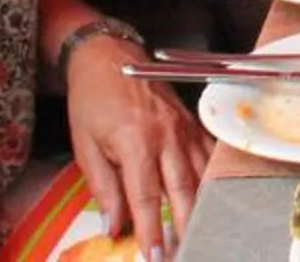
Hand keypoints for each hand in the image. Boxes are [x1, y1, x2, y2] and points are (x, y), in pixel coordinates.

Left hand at [63, 32, 207, 258]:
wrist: (109, 58)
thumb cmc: (92, 101)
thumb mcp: (85, 147)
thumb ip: (103, 188)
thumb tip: (114, 226)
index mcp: (135, 143)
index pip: (147, 198)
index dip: (152, 231)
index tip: (156, 256)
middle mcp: (166, 136)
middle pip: (183, 190)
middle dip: (186, 226)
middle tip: (185, 252)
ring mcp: (184, 128)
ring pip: (202, 173)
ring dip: (203, 206)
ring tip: (204, 232)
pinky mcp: (192, 122)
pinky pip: (209, 154)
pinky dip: (213, 177)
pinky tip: (213, 196)